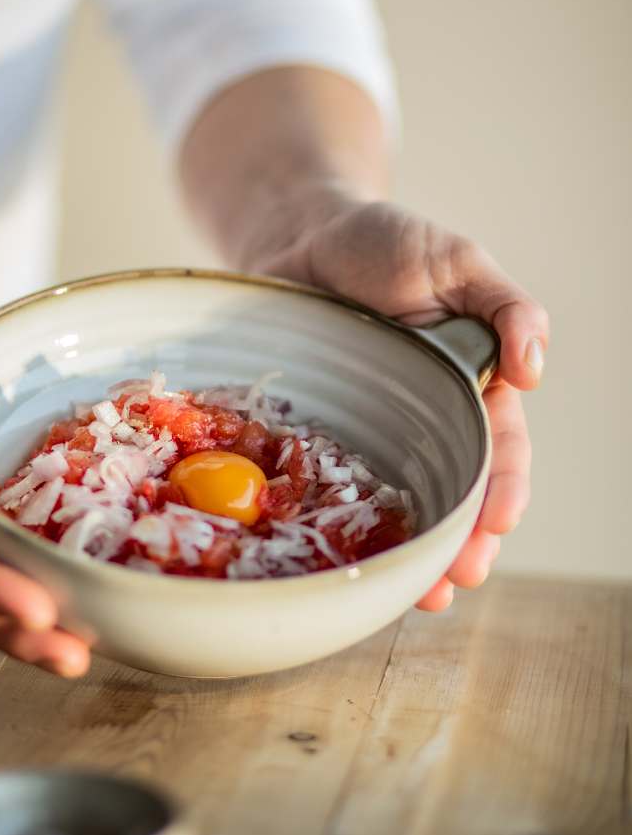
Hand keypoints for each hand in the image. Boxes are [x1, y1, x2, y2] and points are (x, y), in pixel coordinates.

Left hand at [250, 190, 548, 609]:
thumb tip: (535, 372)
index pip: (498, 447)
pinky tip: (347, 560)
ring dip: (415, 552)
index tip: (498, 524)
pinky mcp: (323, 435)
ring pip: (402, 504)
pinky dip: (347, 526)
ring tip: (419, 596)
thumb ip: (507, 308)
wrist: (300, 237)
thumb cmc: (385, 243)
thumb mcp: (459, 262)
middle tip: (458, 579)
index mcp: (471, 384)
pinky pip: (336, 487)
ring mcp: (373, 432)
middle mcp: (426, 419)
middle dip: (463, 541)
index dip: (502, 488)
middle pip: (453, 491)